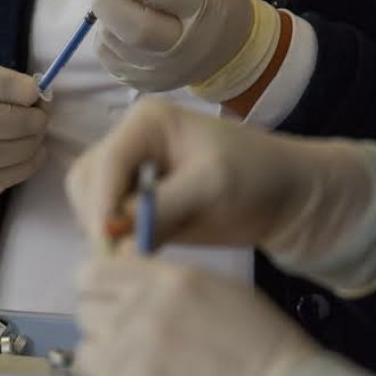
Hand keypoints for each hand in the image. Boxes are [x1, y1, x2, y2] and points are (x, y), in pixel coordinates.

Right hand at [64, 98, 375, 275]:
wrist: (287, 197)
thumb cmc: (257, 177)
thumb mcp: (211, 186)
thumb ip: (161, 207)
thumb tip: (113, 234)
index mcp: (145, 122)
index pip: (107, 162)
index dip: (102, 204)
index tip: (108, 246)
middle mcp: (129, 141)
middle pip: (88, 180)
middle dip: (99, 216)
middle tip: (122, 254)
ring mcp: (130, 170)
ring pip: (90, 201)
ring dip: (104, 228)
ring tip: (136, 251)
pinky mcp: (135, 198)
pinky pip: (108, 218)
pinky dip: (116, 237)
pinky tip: (140, 249)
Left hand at [75, 256, 321, 375]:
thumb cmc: (252, 333)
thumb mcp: (208, 284)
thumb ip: (156, 277)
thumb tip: (115, 275)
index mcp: (163, 278)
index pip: (90, 273)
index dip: (95, 285)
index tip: (105, 294)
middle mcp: (142, 311)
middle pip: (84, 309)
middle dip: (100, 318)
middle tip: (125, 329)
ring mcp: (136, 352)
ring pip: (87, 348)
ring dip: (104, 351)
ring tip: (134, 356)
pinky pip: (101, 374)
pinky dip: (114, 373)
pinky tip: (141, 371)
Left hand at [89, 0, 280, 100]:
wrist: (230, 54)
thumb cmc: (216, 4)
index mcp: (202, 9)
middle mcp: (180, 46)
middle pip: (130, 25)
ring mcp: (159, 70)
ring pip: (113, 40)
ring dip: (105, 14)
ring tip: (118, 1)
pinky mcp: (142, 82)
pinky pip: (107, 55)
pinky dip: (106, 34)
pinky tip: (121, 25)